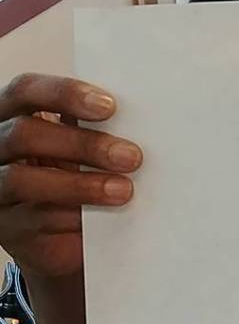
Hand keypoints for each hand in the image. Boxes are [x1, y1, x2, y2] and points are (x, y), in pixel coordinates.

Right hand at [0, 74, 140, 278]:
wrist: (70, 232)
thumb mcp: (85, 142)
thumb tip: (139, 115)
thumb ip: (96, 124)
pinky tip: (105, 215)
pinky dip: (74, 216)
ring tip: (124, 190)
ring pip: (21, 180)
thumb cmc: (80, 171)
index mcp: (15, 114)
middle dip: (83, 144)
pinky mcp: (5, 227)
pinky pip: (34, 218)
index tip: (109, 106)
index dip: (65, 93)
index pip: (26, 91)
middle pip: (24, 134)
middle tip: (132, 156)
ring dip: (80, 184)